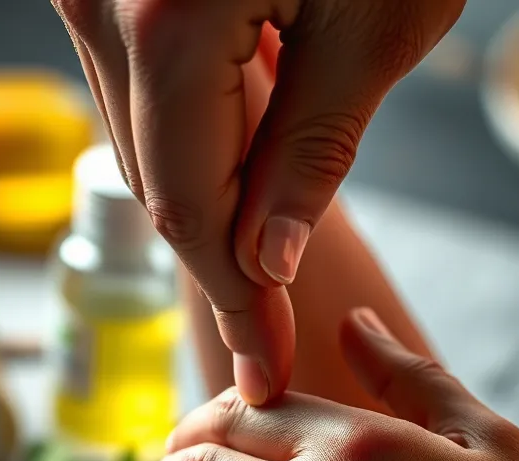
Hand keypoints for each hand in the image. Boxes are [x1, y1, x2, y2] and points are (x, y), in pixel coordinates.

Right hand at [51, 0, 464, 404]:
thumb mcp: (381, 17)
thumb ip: (311, 151)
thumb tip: (268, 261)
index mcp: (167, 16)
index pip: (189, 209)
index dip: (233, 301)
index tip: (265, 367)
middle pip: (155, 179)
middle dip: (220, 261)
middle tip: (268, 332)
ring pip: (139, 138)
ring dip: (206, 198)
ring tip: (268, 241)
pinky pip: (137, 86)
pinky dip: (191, 133)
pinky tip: (245, 146)